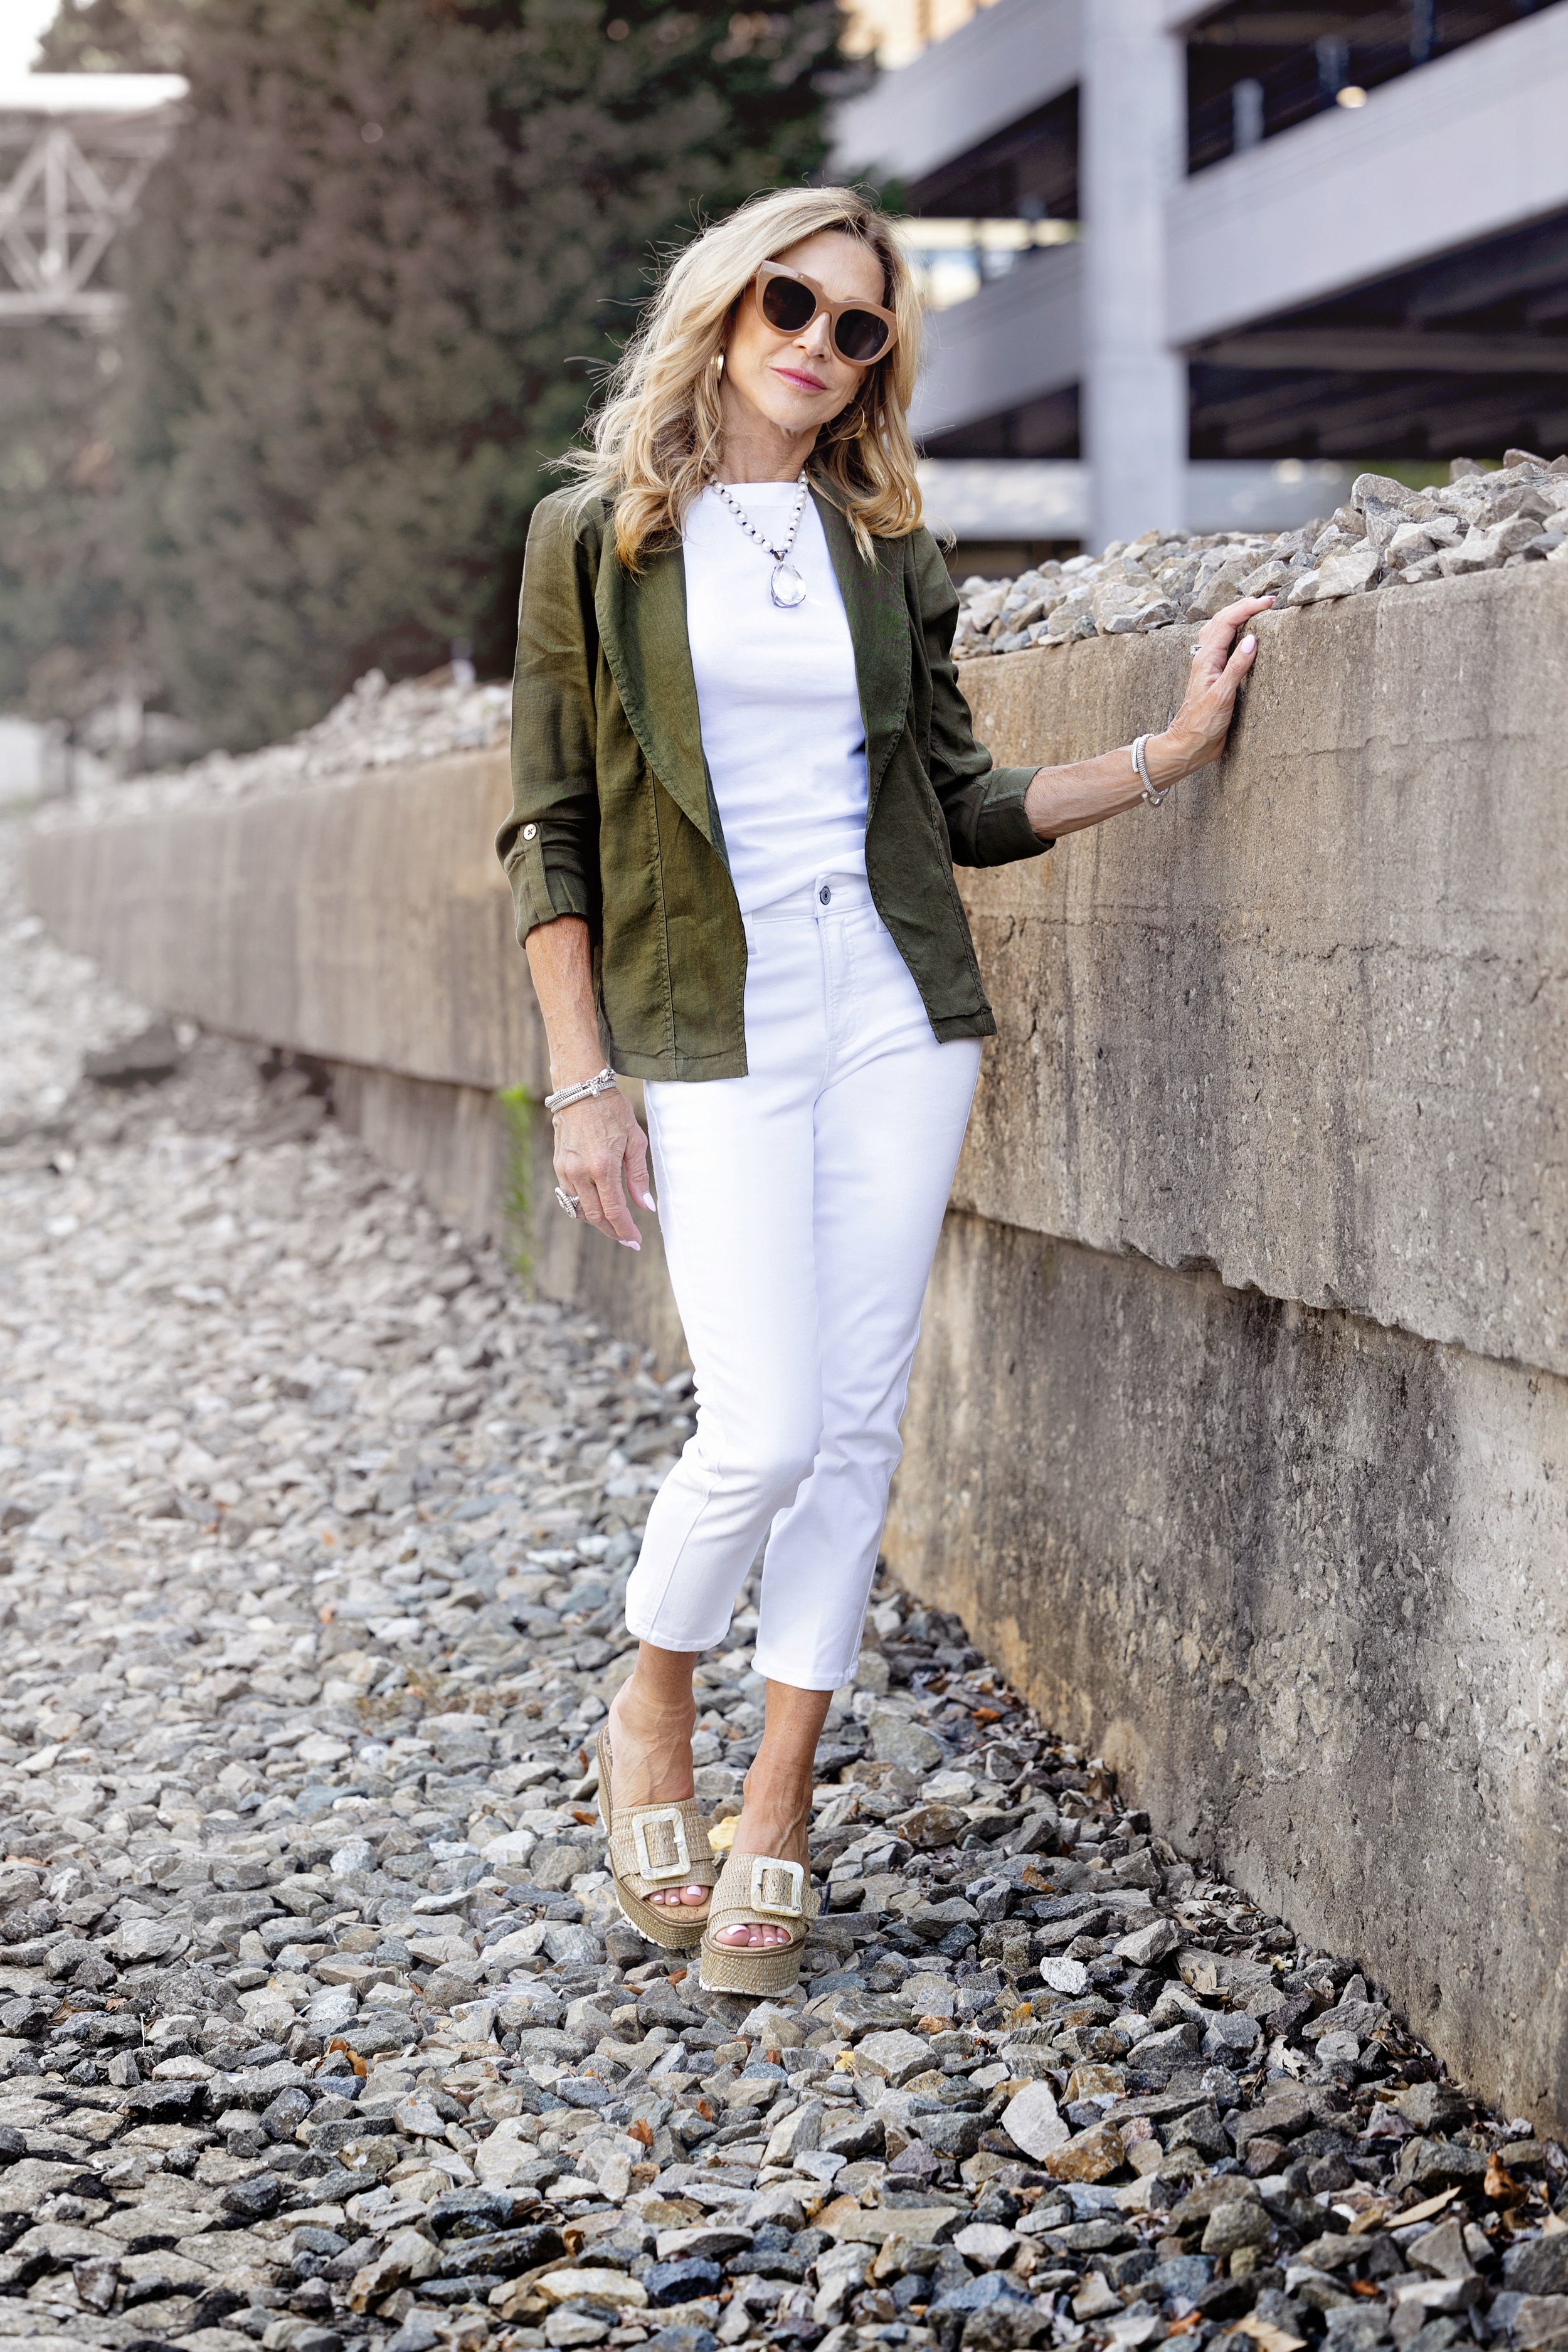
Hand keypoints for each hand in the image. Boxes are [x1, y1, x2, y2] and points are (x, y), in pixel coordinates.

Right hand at [553, 1086, 653, 1249]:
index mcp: (603, 1167)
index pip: (614, 1211)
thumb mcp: (635, 1141)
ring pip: (580, 1210)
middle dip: (612, 1231)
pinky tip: (598, 1205)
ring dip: (598, 1221)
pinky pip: (570, 1196)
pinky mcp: (558, 1166)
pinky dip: (584, 1206)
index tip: (635, 1241)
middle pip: (596, 1217)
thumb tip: (646, 1206)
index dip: (625, 1230)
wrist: (580, 1089)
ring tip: (615, 1223)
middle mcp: (580, 1173)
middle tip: (627, 1238)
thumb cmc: (612, 1111)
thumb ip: (638, 1177)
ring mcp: (565, 1170)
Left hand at [1149, 595, 1273, 786]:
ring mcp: (1208, 665)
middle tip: (1267, 601)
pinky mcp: (1213, 674)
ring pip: (1219, 630)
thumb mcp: (1222, 696)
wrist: (1189, 744)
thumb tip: (1252, 639)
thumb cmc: (1202, 724)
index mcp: (1207, 659)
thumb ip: (1236, 667)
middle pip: (1221, 620)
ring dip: (1236, 615)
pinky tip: (1241, 635)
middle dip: (1243, 606)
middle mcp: (1205, 658)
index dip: (1247, 608)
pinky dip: (1232, 632)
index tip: (1268, 603)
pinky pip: (1222, 644)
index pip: (1227, 622)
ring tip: (1255, 609)